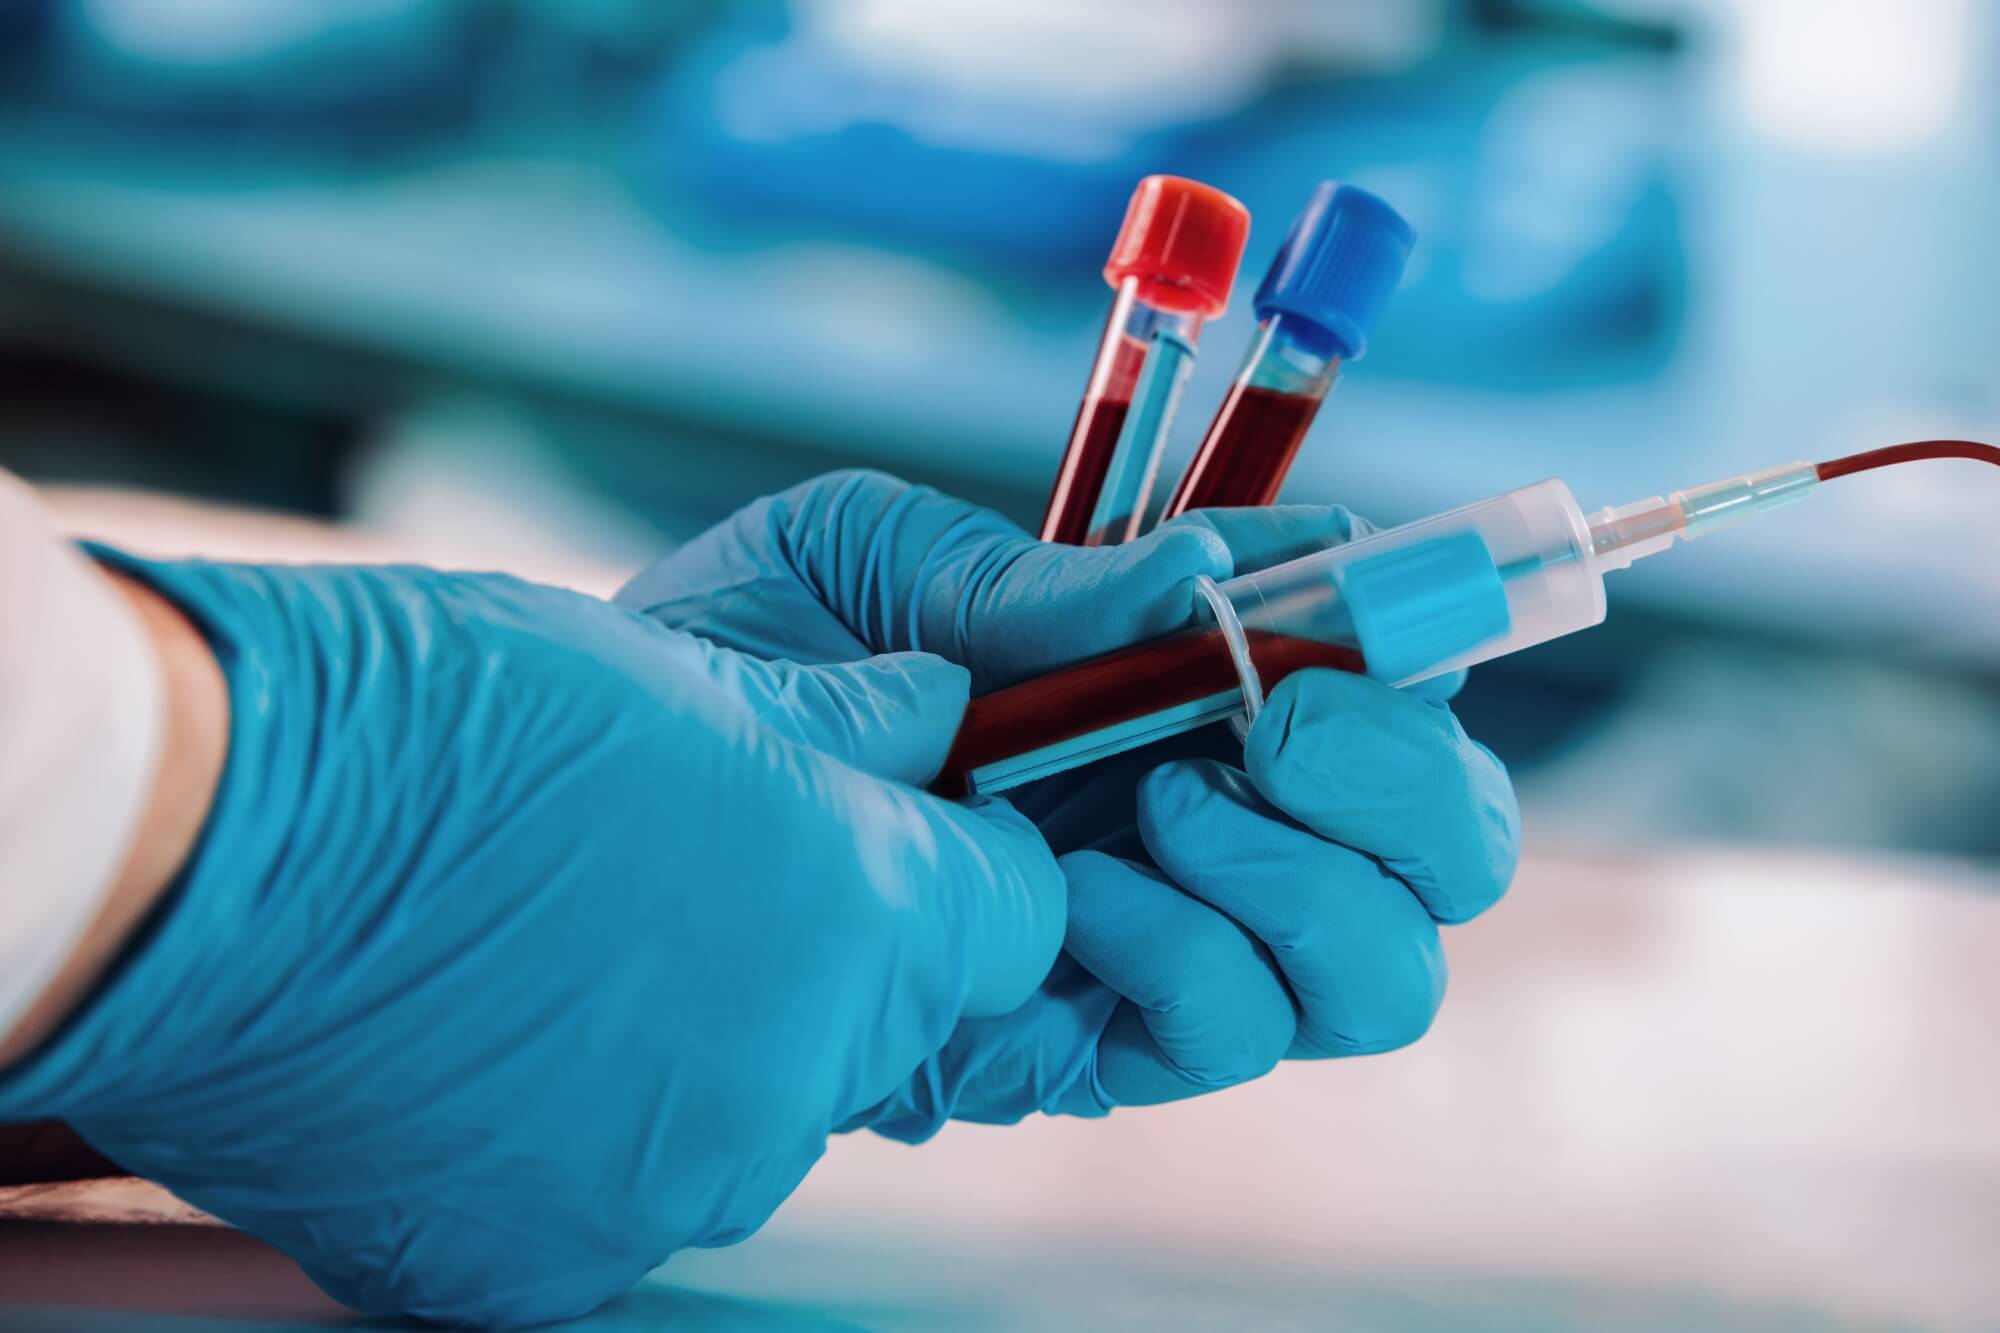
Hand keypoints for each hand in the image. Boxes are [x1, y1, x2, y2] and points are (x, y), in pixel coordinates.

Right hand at [0, 556, 1064, 1326]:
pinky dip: (592, 1121)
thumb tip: (938, 716)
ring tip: (566, 945)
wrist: (195, 857)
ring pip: (760, 1105)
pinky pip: (632, 1183)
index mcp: (861, 921)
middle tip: (693, 869)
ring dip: (707, 1038)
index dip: (963, 860)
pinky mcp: (549, 1265)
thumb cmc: (438, 722)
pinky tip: (496, 1035)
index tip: (892, 821)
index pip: (1018, 918)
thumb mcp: (680, 676)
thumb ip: (848, 724)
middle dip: (832, 951)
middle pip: (887, 1022)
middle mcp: (797, 1089)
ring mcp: (670, 1194)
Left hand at [620, 471, 1518, 1130]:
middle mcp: (1222, 819)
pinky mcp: (1098, 1047)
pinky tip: (1069, 898)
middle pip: (1449, 852)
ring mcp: (1175, 944)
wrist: (612, 804)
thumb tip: (1205, 581)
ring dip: (1297, 878)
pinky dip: (1181, 956)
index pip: (1396, 682)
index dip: (1429, 640)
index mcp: (1191, 685)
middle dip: (1406, 785)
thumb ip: (1034, 577)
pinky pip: (1226, 1034)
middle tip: (1281, 721)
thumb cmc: (748, 661)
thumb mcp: (873, 563)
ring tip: (1151, 807)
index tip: (1365, 601)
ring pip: (1377, 975)